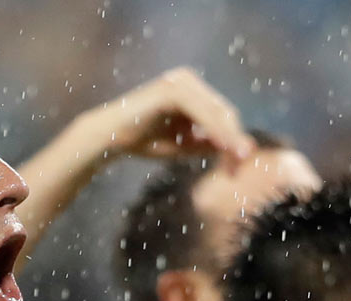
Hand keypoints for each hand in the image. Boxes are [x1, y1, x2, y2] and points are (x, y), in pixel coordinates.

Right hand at [90, 68, 252, 164]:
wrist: (111, 138)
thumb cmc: (144, 141)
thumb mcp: (184, 145)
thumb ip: (209, 144)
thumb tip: (239, 149)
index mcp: (192, 91)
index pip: (223, 115)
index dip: (234, 141)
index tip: (237, 169)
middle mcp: (188, 81)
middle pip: (224, 112)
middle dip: (235, 141)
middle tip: (239, 168)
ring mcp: (181, 82)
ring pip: (216, 112)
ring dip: (229, 138)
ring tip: (236, 162)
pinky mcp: (173, 90)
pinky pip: (202, 112)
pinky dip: (214, 130)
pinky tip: (223, 147)